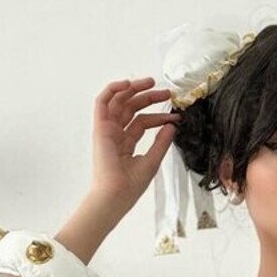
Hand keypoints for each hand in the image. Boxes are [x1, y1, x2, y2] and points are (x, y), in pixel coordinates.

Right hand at [90, 77, 180, 213]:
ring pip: (118, 101)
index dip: (160, 117)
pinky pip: (102, 102)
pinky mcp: (100, 128)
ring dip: (133, 89)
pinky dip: (112, 90)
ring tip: (151, 82)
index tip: (176, 116)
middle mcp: (115, 134)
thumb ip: (161, 142)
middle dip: (149, 97)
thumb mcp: (153, 160)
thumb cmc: (131, 185)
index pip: (143, 122)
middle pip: (131, 108)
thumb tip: (172, 125)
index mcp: (126, 143)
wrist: (116, 195)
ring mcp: (107, 130)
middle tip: (167, 93)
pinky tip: (128, 84)